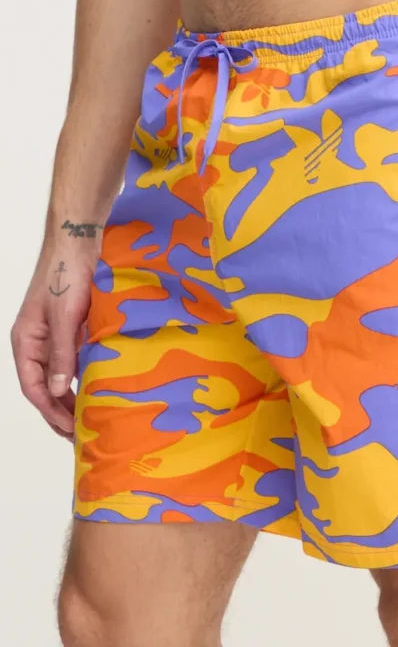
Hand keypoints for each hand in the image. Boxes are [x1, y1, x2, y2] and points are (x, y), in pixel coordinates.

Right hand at [11, 249, 94, 439]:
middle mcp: (36, 341)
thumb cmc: (67, 273)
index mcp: (26, 341)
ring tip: (87, 416)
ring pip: (58, 374)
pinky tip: (95, 385)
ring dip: (70, 395)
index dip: (50, 411)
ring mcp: (54, 333)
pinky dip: (81, 374)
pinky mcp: (72, 325)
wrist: (80, 240)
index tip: (70, 429)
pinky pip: (73, 357)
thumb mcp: (65, 317)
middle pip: (44, 385)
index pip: (33, 387)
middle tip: (79, 433)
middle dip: (59, 410)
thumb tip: (56, 391)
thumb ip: (62, 354)